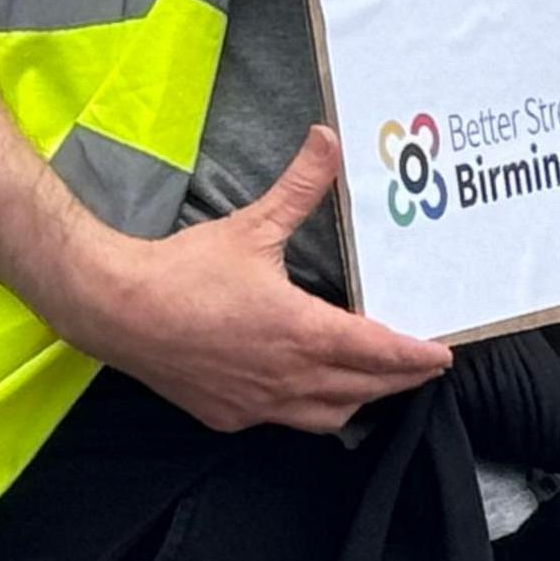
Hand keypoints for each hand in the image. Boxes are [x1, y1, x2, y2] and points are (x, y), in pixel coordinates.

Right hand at [61, 125, 450, 432]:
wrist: (117, 310)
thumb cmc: (184, 270)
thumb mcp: (250, 225)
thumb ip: (299, 186)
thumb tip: (328, 138)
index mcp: (299, 331)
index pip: (376, 352)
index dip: (414, 356)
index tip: (442, 355)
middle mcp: (286, 377)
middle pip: (363, 390)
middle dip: (399, 381)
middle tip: (422, 367)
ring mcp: (258, 404)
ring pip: (329, 415)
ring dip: (358, 399)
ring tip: (376, 382)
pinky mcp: (230, 416)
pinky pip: (286, 421)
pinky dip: (311, 410)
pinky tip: (308, 391)